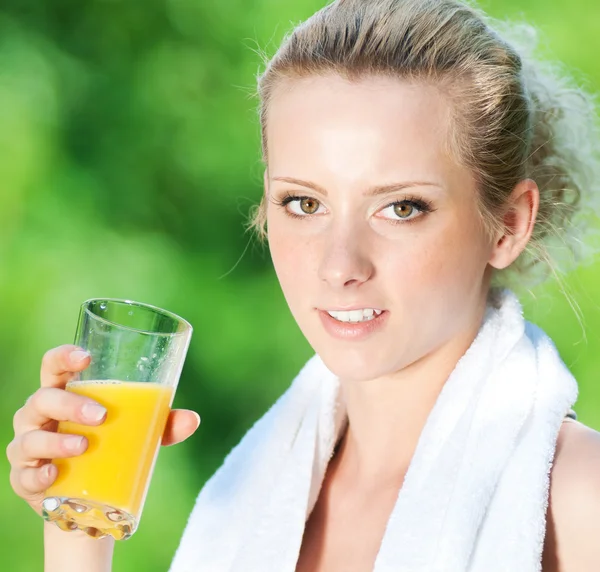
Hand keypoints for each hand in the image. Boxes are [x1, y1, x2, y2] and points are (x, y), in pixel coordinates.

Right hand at [6, 344, 199, 515]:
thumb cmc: (109, 446)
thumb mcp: (137, 432)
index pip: (53, 366)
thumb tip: (193, 419)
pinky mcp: (25, 478)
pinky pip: (23, 475)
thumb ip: (162, 423)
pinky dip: (37, 474)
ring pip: (30, 436)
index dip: (64, 356)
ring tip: (83, 445)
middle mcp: (40, 416)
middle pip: (43, 398)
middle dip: (69, 403)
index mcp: (64, 393)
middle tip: (100, 415)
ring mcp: (28, 446)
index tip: (86, 357)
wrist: (89, 497)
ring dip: (56, 440)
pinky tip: (54, 474)